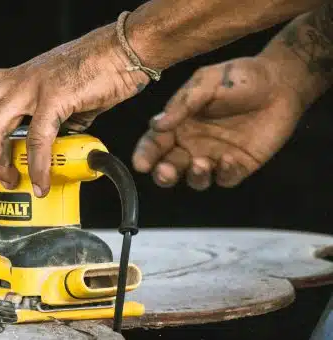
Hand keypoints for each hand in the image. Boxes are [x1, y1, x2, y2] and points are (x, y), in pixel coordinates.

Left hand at [0, 24, 149, 196]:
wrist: (124, 49)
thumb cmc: (99, 67)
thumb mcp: (61, 93)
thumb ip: (52, 119)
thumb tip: (54, 147)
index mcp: (16, 77)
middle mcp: (18, 80)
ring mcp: (33, 87)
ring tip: (9, 178)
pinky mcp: (55, 97)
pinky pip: (37, 138)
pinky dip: (37, 166)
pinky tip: (42, 181)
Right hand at [132, 56, 304, 189]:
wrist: (281, 82)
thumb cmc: (239, 77)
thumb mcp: (207, 82)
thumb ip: (183, 104)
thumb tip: (156, 124)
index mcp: (178, 124)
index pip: (155, 143)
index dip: (145, 155)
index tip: (141, 164)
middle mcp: (192, 144)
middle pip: (169, 167)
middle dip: (164, 174)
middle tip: (165, 172)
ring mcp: (214, 157)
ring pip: (195, 179)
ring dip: (194, 176)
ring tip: (201, 163)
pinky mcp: (238, 166)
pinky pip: (225, 179)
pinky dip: (224, 174)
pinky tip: (228, 160)